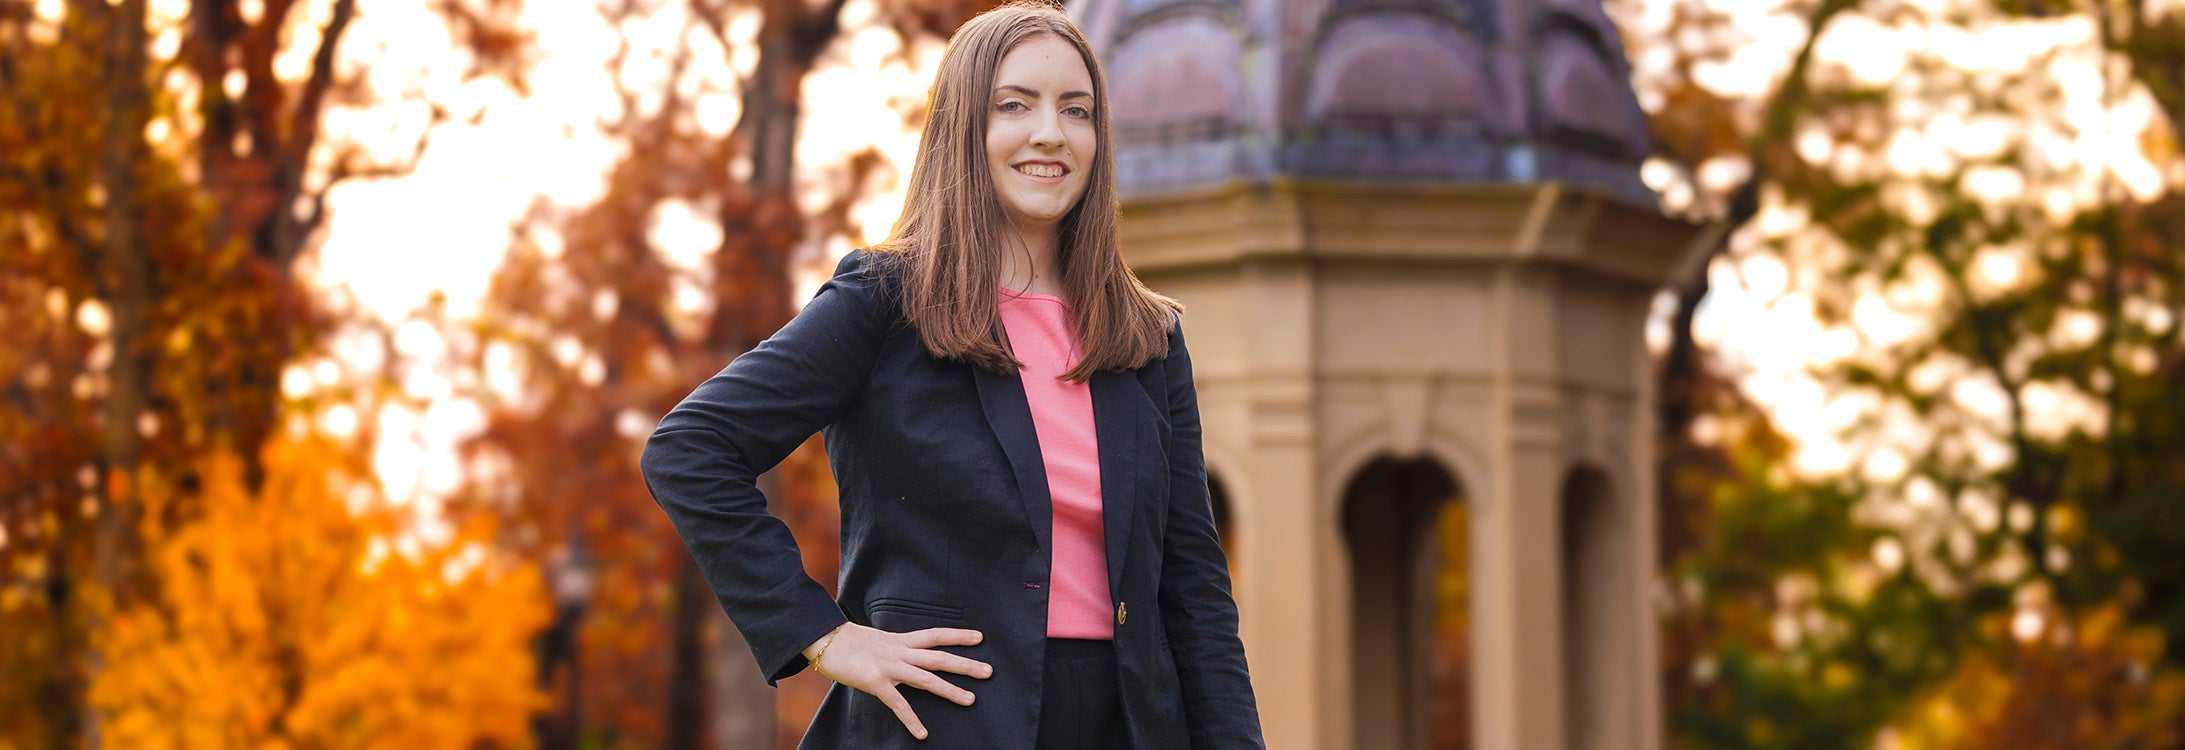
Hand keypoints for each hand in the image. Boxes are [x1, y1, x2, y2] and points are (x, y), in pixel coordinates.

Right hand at [806, 623, 991, 739]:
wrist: (824, 639)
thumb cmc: (849, 642)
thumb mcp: (878, 640)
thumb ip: (895, 648)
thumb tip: (908, 654)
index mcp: (901, 640)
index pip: (935, 635)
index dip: (958, 636)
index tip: (980, 638)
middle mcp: (900, 652)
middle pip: (939, 657)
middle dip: (965, 664)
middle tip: (989, 671)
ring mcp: (889, 666)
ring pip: (926, 678)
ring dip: (950, 689)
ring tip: (970, 700)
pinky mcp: (875, 682)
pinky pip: (897, 703)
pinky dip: (911, 719)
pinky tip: (922, 733)